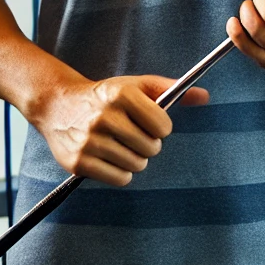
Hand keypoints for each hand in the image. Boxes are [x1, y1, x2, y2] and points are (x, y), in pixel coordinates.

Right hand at [26, 72, 208, 185]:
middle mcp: (105, 117)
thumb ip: (172, 90)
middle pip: (150, 148)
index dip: (162, 127)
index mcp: (122, 94)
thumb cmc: (107, 95)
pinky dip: (122, 173)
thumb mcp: (138, 85)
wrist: (60, 105)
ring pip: (136, 165)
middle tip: (136, 136)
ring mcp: (90, 141)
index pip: (162, 125)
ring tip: (124, 146)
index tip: (153, 124)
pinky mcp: (78, 163)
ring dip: (136, 159)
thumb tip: (204, 96)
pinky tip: (114, 158)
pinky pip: (119, 179)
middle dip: (149, 144)